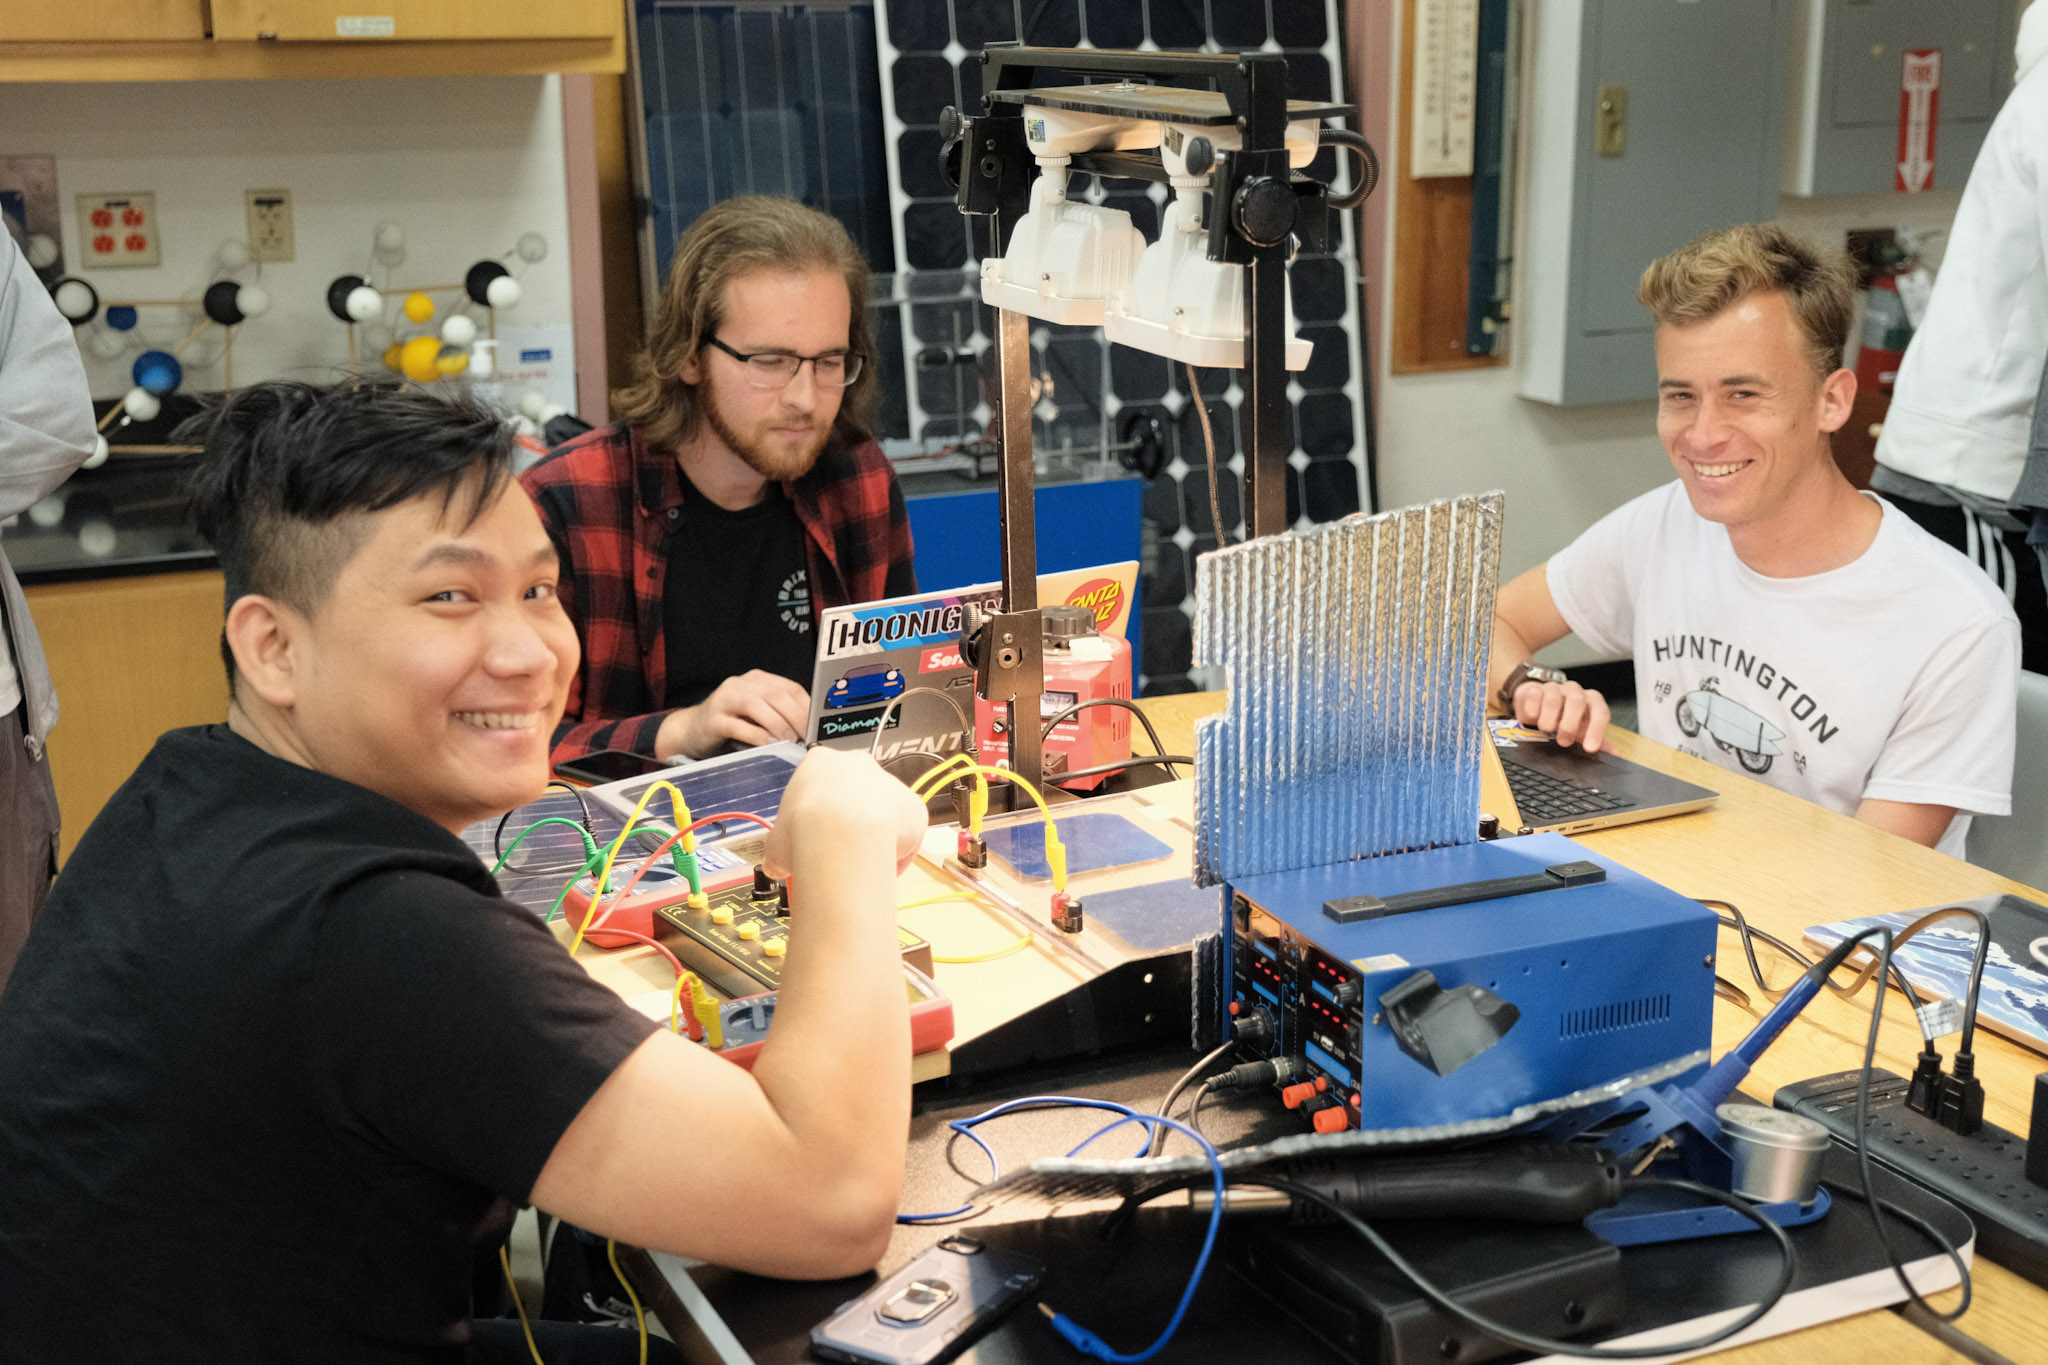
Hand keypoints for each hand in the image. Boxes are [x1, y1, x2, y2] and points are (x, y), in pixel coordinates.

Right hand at [655, 669, 810, 758]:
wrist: (690, 730)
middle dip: (795, 716)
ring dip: (777, 724)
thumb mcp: (757, 715)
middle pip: (775, 695)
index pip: (789, 688)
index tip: (818, 726)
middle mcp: (740, 684)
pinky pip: (738, 725)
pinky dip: (757, 736)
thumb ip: (779, 715)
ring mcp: (724, 700)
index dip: (806, 706)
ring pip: (756, 705)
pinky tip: (770, 746)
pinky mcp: (712, 720)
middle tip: (807, 736)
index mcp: (756, 680)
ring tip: (791, 740)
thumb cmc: (731, 723)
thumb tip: (810, 731)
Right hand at [762, 748, 928, 881]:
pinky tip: (881, 867)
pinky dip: (897, 852)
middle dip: (848, 822)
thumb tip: (775, 866)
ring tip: (860, 864)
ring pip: (883, 813)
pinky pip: (906, 833)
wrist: (840, 835)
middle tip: (837, 851)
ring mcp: (889, 782)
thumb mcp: (776, 841)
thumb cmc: (802, 830)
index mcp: (820, 763)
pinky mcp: (913, 806)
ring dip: (874, 836)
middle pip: (855, 795)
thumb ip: (780, 849)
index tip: (815, 837)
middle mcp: (858, 764)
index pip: (819, 787)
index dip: (816, 817)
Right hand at [1512, 679, 1609, 751]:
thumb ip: (1597, 740)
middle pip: (1577, 702)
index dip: (1596, 731)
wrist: (1538, 702)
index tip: (1589, 748)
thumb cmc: (1563, 717)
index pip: (1600, 712)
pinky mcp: (1535, 688)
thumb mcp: (1581, 730)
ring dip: (1548, 720)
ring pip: (1553, 700)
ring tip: (1546, 730)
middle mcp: (1575, 692)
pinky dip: (1533, 712)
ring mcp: (1554, 688)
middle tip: (1563, 741)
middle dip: (1569, 725)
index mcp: (1591, 701)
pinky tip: (1533, 719)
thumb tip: (1614, 753)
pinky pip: (1534, 696)